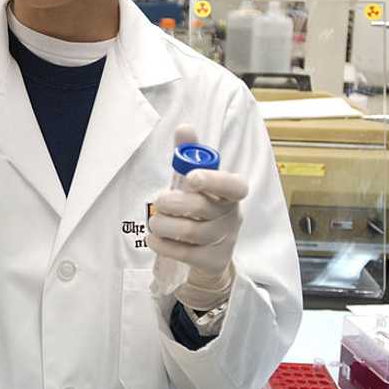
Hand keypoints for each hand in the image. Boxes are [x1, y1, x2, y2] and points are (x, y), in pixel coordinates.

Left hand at [147, 125, 247, 308]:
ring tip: (154, 221)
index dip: (214, 181)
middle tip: (159, 202)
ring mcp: (225, 240)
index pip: (234, 186)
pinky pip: (184, 253)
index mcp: (232, 192)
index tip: (191, 178)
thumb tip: (184, 128)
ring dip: (163, 224)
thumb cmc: (201, 207)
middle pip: (202, 209)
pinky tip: (154, 238)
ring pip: (190, 232)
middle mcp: (233, 216)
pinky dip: (162, 244)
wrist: (208, 252)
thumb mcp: (196, 181)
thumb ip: (189, 154)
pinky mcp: (212, 261)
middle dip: (173, 203)